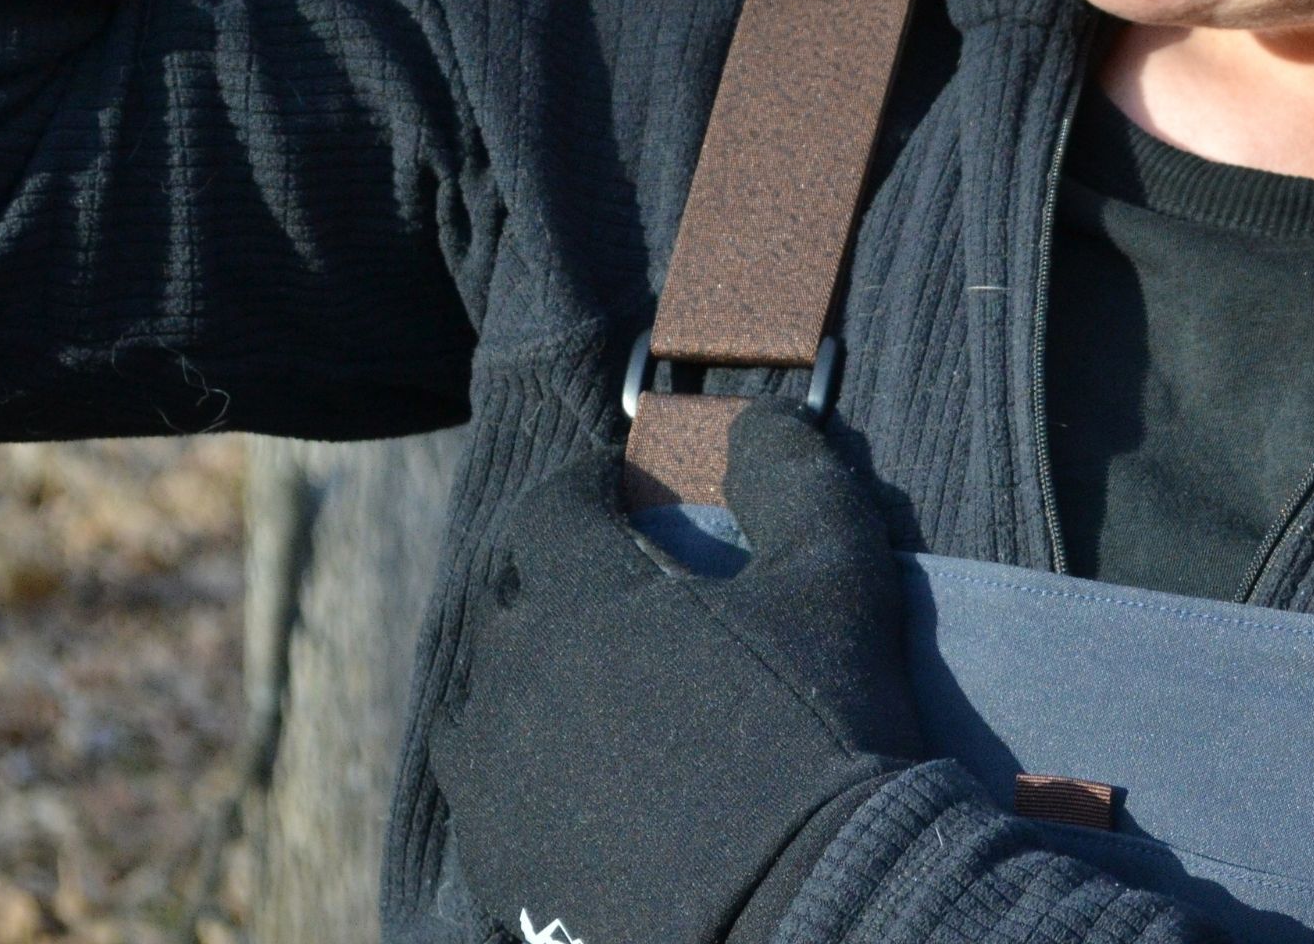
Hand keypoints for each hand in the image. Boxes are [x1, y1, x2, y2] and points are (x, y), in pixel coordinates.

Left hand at [430, 399, 919, 943]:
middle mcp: (517, 680)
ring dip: (521, 690)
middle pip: (509, 609)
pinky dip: (518, 783)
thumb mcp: (838, 573)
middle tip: (621, 605)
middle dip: (555, 590)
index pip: (550, 509)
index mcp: (585, 596)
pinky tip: (579, 795)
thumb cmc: (822, 727)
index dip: (586, 488)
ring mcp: (497, 785)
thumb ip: (793, 475)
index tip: (620, 493)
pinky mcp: (500, 870)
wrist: (810, 909)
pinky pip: (484, 806)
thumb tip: (761, 419)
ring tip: (584, 706)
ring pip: (476, 712)